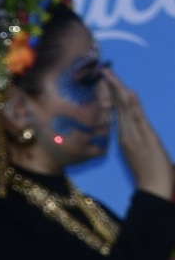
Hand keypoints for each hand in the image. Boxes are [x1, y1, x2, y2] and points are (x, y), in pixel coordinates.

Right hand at [107, 68, 173, 199]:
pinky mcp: (144, 138)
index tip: (107, 80)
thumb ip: (133, 142)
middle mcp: (128, 134)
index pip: (118, 111)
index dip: (113, 94)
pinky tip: (128, 92)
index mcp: (126, 138)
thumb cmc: (148, 176)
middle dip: (113, 87)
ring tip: (111, 75)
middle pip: (119, 106)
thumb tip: (129, 131)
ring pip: (125, 109)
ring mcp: (136, 135)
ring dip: (119, 90)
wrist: (153, 188)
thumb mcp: (138, 156)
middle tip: (105, 70)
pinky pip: (135, 117)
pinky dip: (131, 103)